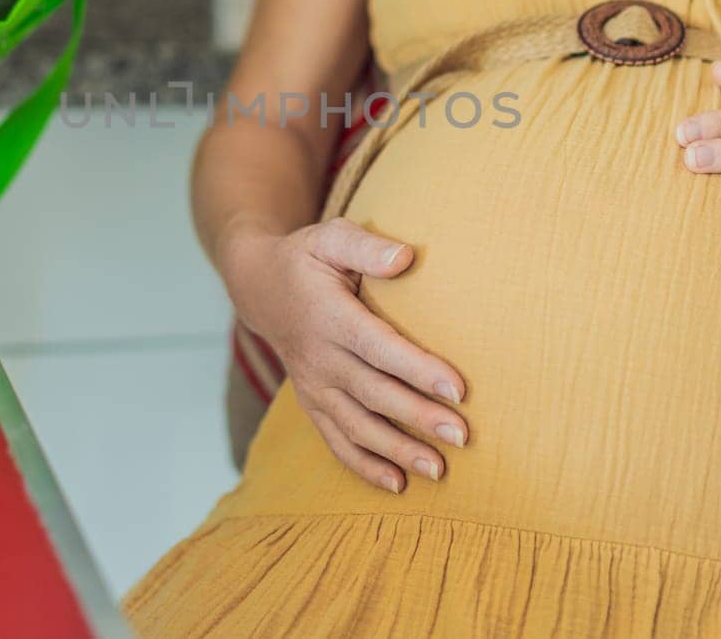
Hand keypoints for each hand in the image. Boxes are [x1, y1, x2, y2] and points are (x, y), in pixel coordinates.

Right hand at [222, 217, 467, 493]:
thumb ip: (366, 247)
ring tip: (439, 469)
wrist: (258, 286)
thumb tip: (405, 258)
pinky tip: (398, 484)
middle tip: (463, 436)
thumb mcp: (330, 237)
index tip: (457, 388)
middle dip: (418, 417)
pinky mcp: (312, 402)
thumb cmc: (306, 258)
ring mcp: (313, 385)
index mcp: (329, 316)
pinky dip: (364, 466)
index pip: (378, 346)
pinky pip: (336, 440)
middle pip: (374, 393)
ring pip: (357, 425)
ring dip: (397, 450)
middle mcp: (319, 357)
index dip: (417, 369)